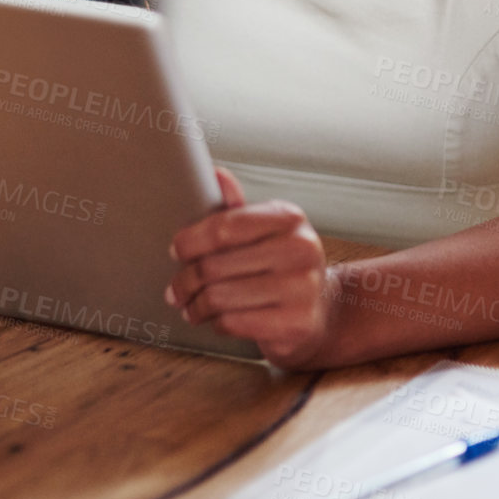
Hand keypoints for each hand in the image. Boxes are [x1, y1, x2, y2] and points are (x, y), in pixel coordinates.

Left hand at [165, 168, 333, 368]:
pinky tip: (217, 319)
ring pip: (219, 297)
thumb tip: (216, 174)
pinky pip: (233, 323)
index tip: (176, 251)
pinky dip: (216, 323)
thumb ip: (237, 209)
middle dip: (185, 281)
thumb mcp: (265, 232)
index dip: (191, 240)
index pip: (224, 226)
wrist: (323, 309)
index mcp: (289, 218)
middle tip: (175, 291)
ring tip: (191, 307)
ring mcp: (301, 288)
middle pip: (215, 266)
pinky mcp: (295, 324)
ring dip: (196, 306)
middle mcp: (300, 248)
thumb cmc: (283, 266)